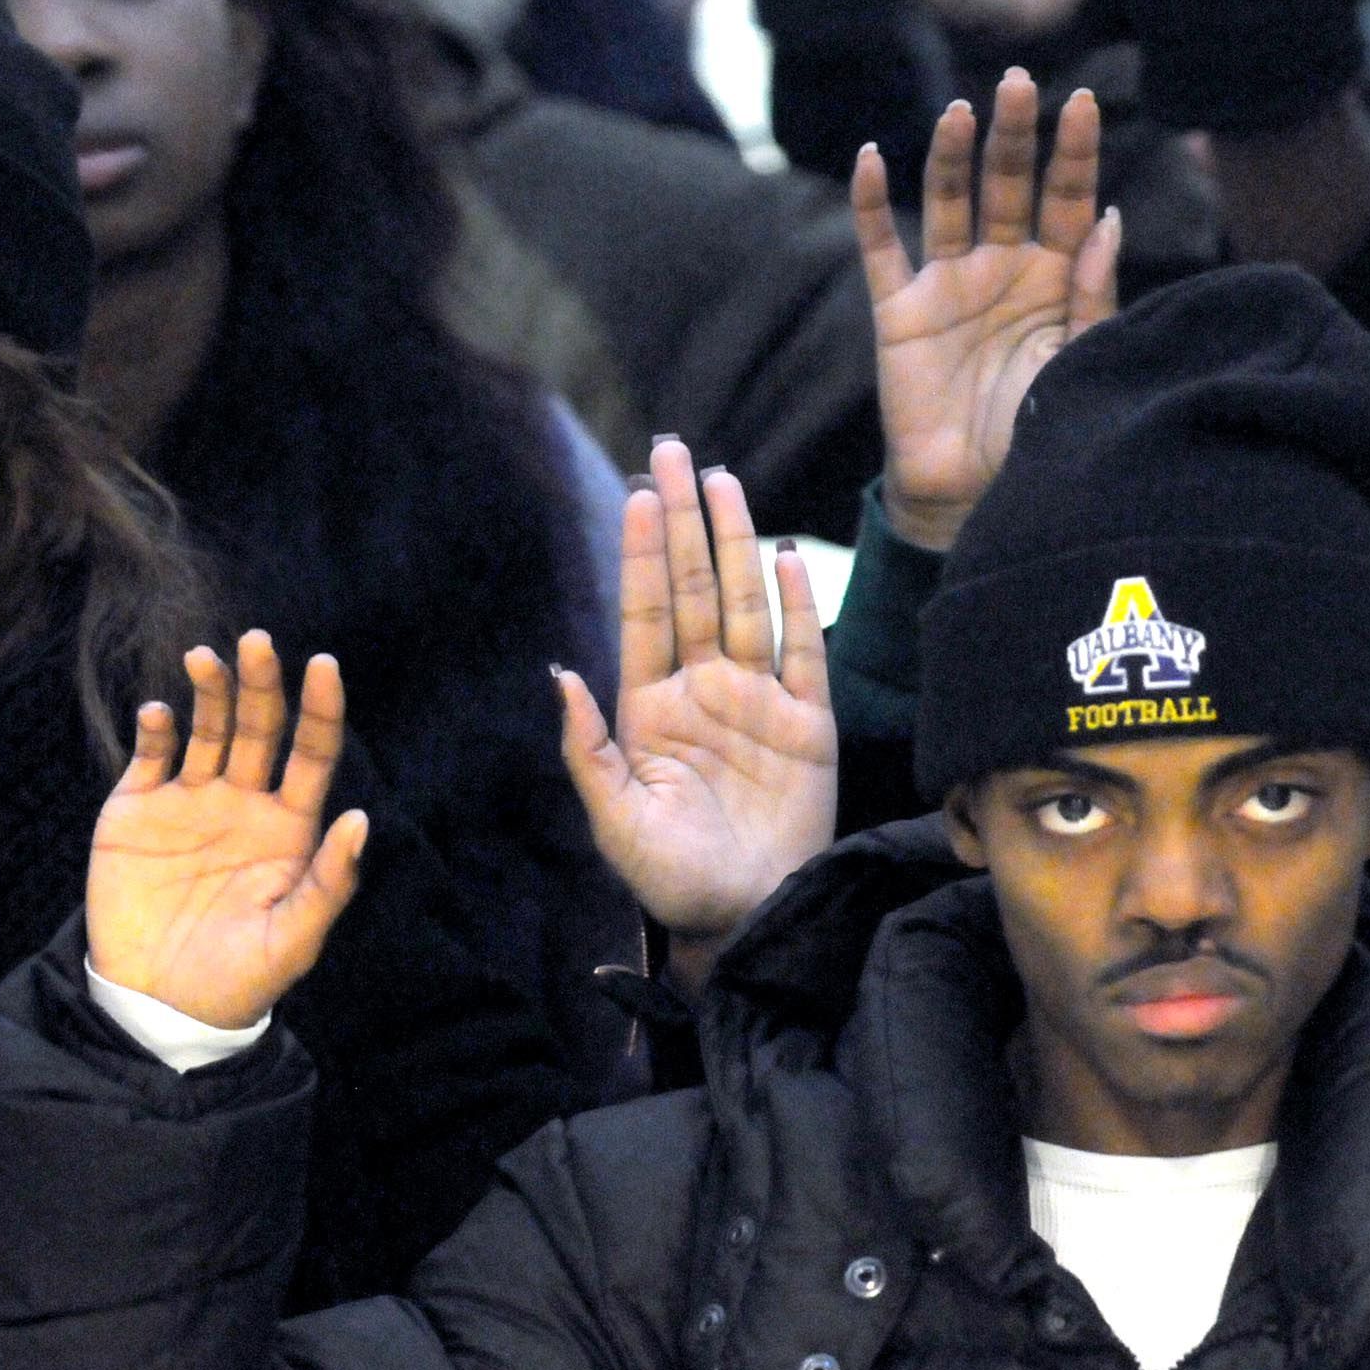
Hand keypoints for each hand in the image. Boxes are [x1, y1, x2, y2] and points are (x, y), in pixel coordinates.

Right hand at [87, 633, 368, 1030]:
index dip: (321, 707)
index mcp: (289, 825)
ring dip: (209, 692)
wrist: (160, 1004)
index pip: (311, 751)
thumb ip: (329, 882)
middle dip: (260, 683)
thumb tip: (361, 819)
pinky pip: (150, 758)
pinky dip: (155, 731)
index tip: (325, 664)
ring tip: (207, 659)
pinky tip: (162, 714)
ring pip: (206, 730)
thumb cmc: (241, 978)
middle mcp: (243, 801)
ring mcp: (189, 801)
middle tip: (258, 641)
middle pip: (259, 727)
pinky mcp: (137, 810)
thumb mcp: (293, 939)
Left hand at [557, 440, 835, 992]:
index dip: (644, 553)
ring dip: (734, 542)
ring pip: (746, 603)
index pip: (647, 612)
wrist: (743, 918)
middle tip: (673, 452)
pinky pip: (804, 650)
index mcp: (651, 709)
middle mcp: (704, 691)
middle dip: (683, 521)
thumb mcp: (614, 822)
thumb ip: (588, 751)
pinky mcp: (808, 725)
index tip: (636, 494)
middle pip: (696, 588)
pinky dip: (796, 602)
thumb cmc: (671, 879)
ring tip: (722, 482)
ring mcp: (758, 702)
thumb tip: (560, 675)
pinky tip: (784, 554)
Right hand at [855, 70, 1121, 551]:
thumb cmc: (1039, 433)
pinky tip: (869, 157)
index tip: (1083, 100)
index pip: (1068, 200)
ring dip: (951, 156)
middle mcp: (1002, 269)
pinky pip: (880, 249)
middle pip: (1008, 187)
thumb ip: (1094, 296)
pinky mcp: (898, 312)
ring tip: (960, 112)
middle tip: (1018, 84)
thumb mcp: (1079, 363)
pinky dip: (871, 204)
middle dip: (1014, 136)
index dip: (1074, 152)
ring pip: (947, 203)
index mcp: (1056, 278)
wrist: (974, 498)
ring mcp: (948, 285)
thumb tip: (1109, 217)